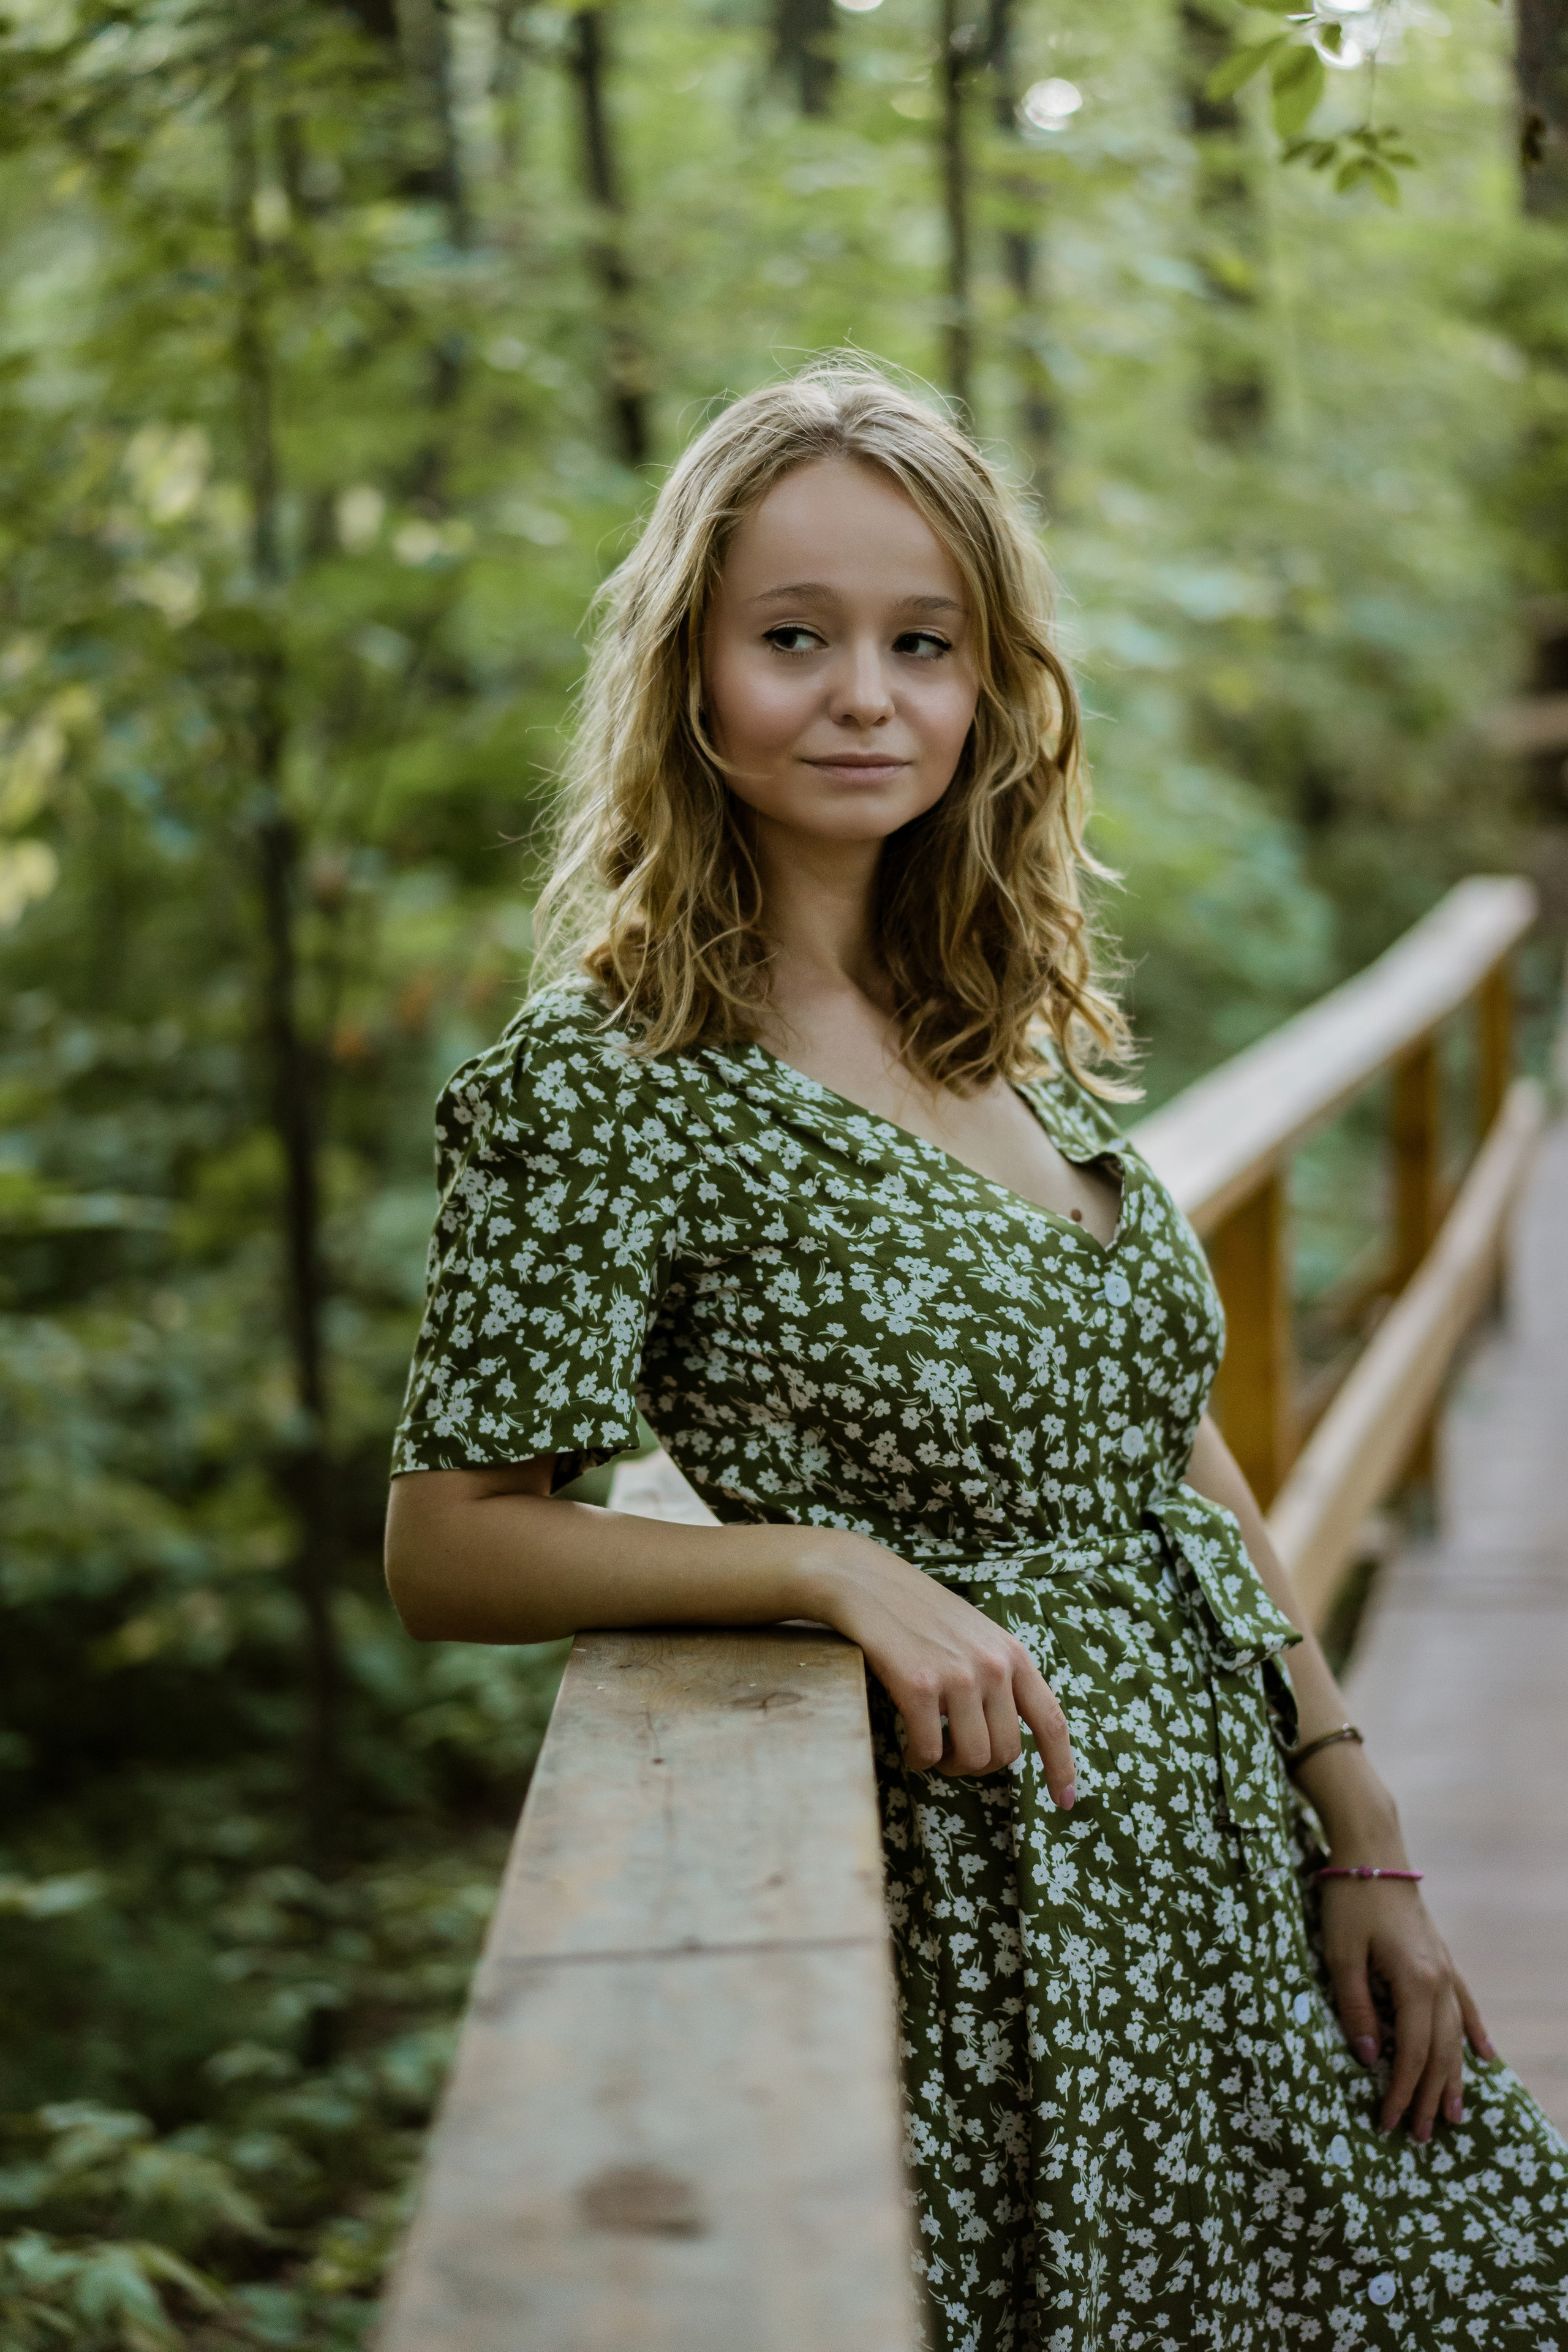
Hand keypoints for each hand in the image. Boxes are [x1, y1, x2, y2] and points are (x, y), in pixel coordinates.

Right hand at [797, 1530, 1077, 1800]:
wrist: (866, 1582)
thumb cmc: (917, 1612)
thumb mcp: (976, 1635)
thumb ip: (998, 1675)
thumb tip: (1006, 1733)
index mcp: (1012, 1654)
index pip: (1051, 1721)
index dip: (1061, 1766)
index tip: (1065, 1801)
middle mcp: (993, 1666)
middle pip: (1007, 1752)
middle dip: (981, 1765)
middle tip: (954, 1754)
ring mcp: (958, 1676)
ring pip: (972, 1759)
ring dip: (950, 1766)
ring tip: (931, 1749)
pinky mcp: (919, 1687)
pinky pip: (930, 1751)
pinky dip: (919, 1760)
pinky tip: (908, 1746)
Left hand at [1319, 1875, 1494, 2138]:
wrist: (1371, 1851)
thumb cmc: (1348, 1901)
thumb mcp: (1340, 1956)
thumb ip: (1354, 2009)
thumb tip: (1370, 2059)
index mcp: (1414, 1983)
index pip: (1410, 2054)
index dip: (1401, 2091)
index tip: (1389, 2122)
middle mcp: (1439, 1981)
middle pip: (1438, 2052)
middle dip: (1429, 2096)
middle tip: (1421, 2136)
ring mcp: (1444, 1968)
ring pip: (1455, 2035)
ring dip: (1454, 2076)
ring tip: (1454, 2114)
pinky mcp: (1441, 1956)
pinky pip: (1465, 2003)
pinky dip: (1474, 2031)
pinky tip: (1484, 2054)